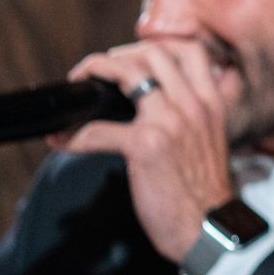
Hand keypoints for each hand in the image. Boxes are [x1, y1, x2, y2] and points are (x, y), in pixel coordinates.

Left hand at [54, 40, 233, 262]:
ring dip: (94, 73)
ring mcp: (170, 122)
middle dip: (118, 55)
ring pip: (127, 73)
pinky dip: (72, 135)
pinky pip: (97, 130)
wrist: (211, 228)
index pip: (190, 51)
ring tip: (79, 85)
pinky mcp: (145, 146)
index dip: (157, 46)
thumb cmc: (206, 194)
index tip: (134, 57)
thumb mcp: (210, 143)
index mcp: (212, 104)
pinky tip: (61, 141)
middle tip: (98, 71)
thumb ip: (190, 120)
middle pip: (153, 53)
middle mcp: (193, 106)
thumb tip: (149, 112)